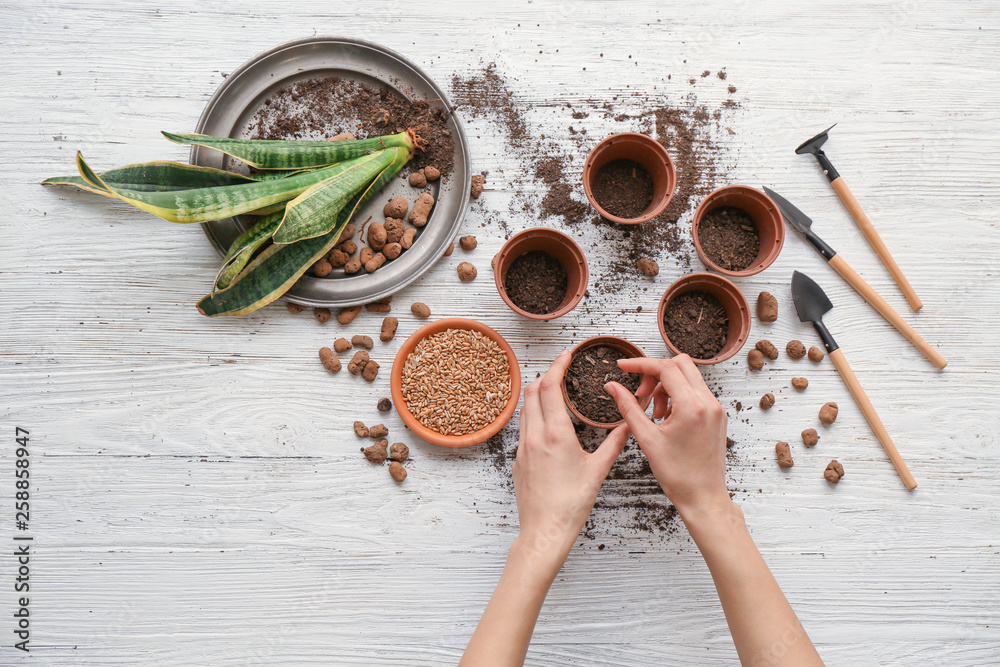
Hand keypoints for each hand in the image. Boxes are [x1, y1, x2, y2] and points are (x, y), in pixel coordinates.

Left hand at [512, 350, 629, 569]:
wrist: (544, 531)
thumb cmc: (571, 504)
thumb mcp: (598, 470)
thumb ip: (614, 443)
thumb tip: (629, 424)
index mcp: (556, 434)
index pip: (550, 387)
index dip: (557, 365)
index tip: (566, 355)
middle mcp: (534, 436)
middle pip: (532, 391)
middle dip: (546, 375)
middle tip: (562, 370)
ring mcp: (522, 448)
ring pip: (525, 409)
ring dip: (537, 394)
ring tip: (555, 392)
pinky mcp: (517, 461)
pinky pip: (523, 428)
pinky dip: (533, 415)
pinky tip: (548, 423)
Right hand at [604, 354, 729, 516]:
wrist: (703, 497)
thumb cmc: (678, 474)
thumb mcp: (646, 439)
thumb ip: (628, 407)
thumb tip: (613, 387)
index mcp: (691, 406)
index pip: (666, 368)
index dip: (641, 364)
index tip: (623, 367)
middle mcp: (708, 402)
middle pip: (680, 364)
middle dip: (655, 373)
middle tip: (641, 393)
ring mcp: (716, 408)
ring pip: (689, 377)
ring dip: (666, 386)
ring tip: (654, 413)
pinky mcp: (717, 415)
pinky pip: (696, 392)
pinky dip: (678, 396)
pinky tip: (667, 417)